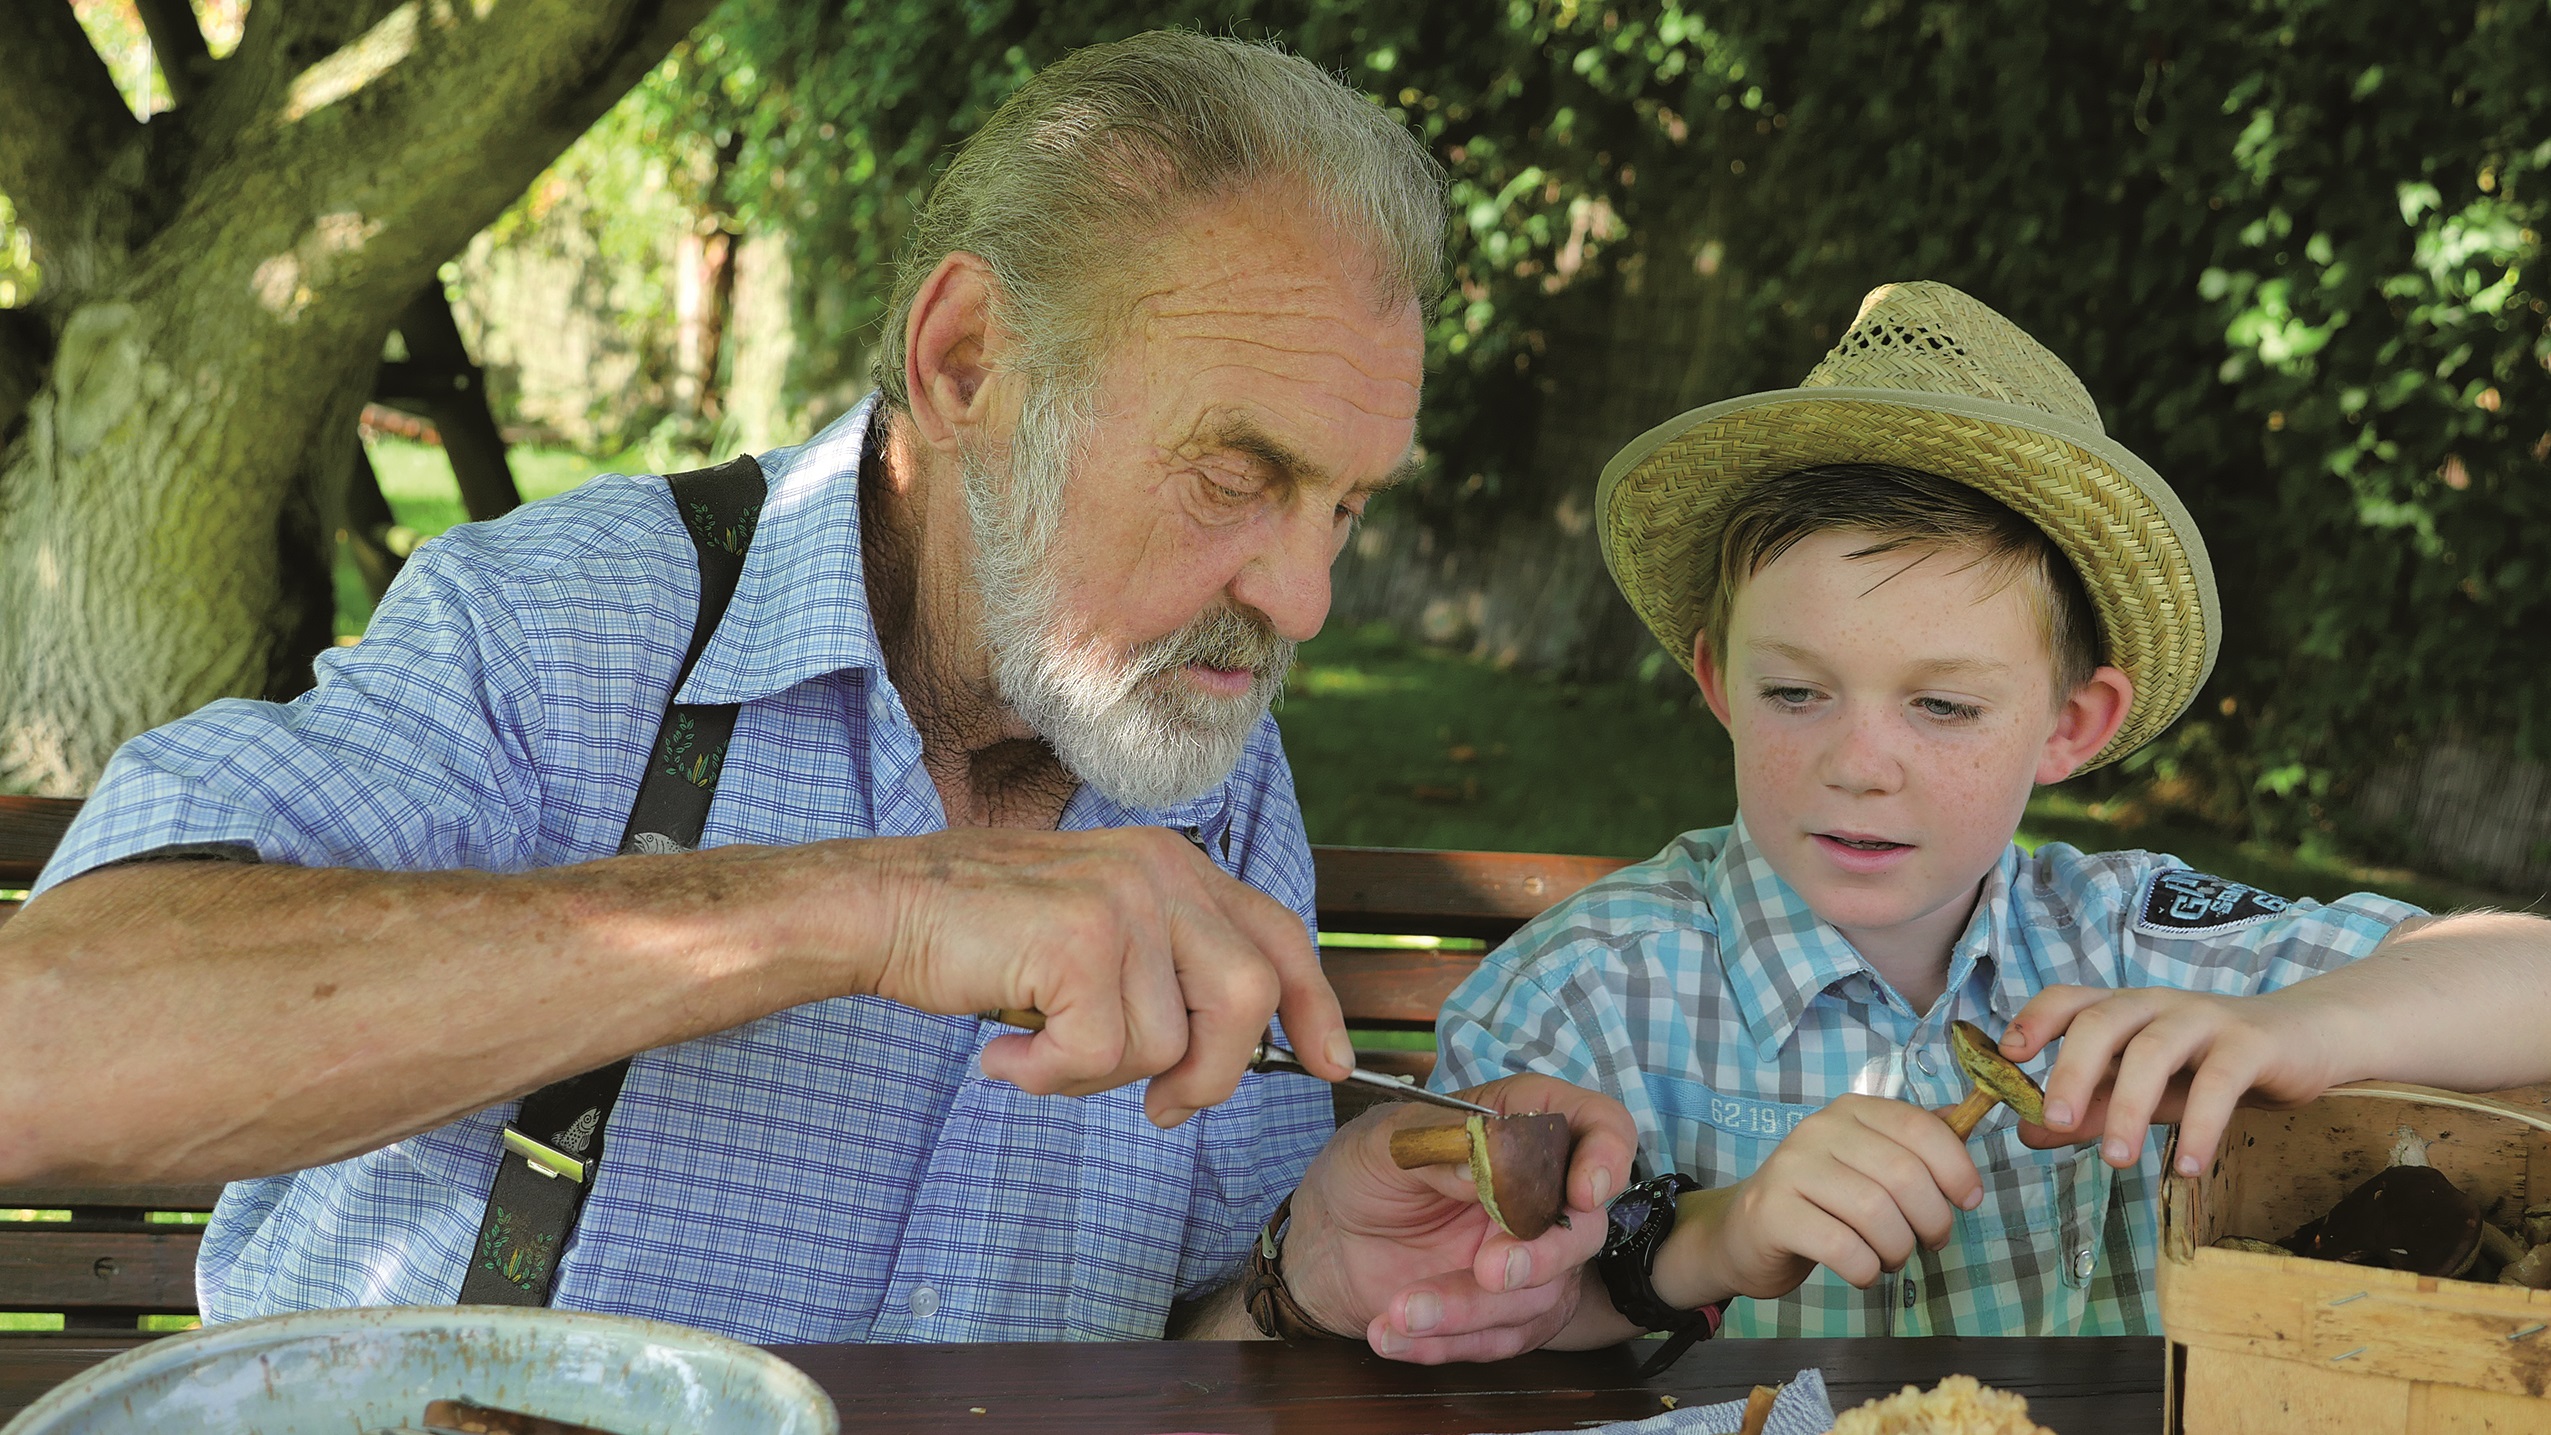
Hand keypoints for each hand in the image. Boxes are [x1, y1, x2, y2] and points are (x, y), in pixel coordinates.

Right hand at [851, 825, 1348, 1125]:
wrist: (882, 908)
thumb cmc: (980, 937)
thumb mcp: (1095, 934)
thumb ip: (1163, 971)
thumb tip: (1219, 1059)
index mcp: (1173, 866)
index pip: (1279, 934)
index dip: (1315, 1005)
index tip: (1332, 1063)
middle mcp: (1160, 872)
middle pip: (1250, 998)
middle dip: (1215, 1073)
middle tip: (1162, 1109)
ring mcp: (1122, 902)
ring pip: (1167, 1043)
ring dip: (1097, 1077)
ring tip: (1038, 1051)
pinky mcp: (1080, 940)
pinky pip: (1098, 1056)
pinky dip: (1046, 1078)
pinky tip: (1003, 1054)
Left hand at [1279, 1075, 1636, 1363]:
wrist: (1324, 1242)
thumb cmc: (1361, 1173)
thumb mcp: (1382, 1144)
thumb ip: (1437, 1144)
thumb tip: (1483, 1160)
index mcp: (1519, 1125)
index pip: (1596, 1126)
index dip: (1607, 1153)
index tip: (1584, 1191)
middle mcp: (1539, 1192)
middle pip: (1583, 1227)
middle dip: (1542, 1256)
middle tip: (1488, 1271)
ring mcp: (1529, 1257)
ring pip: (1538, 1296)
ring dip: (1471, 1310)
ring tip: (1404, 1311)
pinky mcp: (1505, 1314)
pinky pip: (1499, 1340)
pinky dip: (1448, 1344)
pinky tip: (1396, 1335)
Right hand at [1675, 1095, 1980, 1302]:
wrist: (1744, 1234)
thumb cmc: (1820, 1201)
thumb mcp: (1867, 1163)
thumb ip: (1913, 1141)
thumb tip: (1965, 1113)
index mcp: (1850, 1111)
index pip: (1919, 1126)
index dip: (1957, 1167)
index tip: (1969, 1201)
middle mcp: (1819, 1130)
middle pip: (1904, 1175)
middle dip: (1932, 1220)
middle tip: (1929, 1242)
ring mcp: (1791, 1169)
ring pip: (1876, 1213)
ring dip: (1898, 1249)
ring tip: (1891, 1259)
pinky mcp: (1773, 1212)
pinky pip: (1842, 1247)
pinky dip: (1867, 1269)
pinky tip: (1863, 1272)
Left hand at [2002, 983, 2345, 1174]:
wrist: (2302, 1043)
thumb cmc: (2209, 1067)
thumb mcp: (2144, 1091)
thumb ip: (2091, 1109)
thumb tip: (2026, 1134)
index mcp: (2123, 1009)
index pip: (2069, 999)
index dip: (2034, 1020)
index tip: (2008, 1057)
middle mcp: (2156, 1004)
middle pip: (2103, 1022)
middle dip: (2071, 1070)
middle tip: (2051, 1122)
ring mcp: (2204, 1018)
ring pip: (2154, 1051)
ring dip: (2129, 1106)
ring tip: (2115, 1160)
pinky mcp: (2251, 1043)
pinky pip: (2219, 1081)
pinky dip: (2200, 1125)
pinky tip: (2188, 1167)